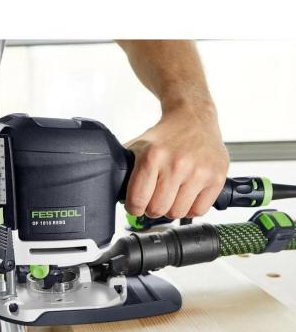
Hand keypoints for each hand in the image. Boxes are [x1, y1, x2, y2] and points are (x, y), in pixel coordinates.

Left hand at [124, 104, 228, 218]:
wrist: (193, 117)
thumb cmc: (165, 135)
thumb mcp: (139, 146)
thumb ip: (126, 169)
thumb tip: (115, 193)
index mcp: (152, 157)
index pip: (138, 200)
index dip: (134, 207)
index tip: (136, 205)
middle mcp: (176, 164)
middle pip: (157, 210)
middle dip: (152, 208)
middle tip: (154, 199)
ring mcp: (199, 172)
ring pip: (177, 213)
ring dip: (171, 209)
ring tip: (171, 196)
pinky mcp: (216, 177)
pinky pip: (199, 211)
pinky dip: (190, 209)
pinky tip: (186, 196)